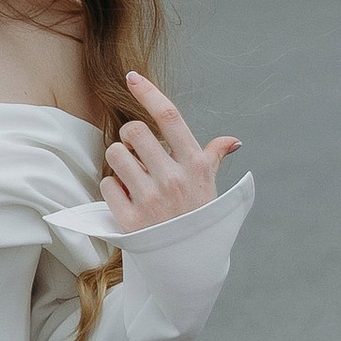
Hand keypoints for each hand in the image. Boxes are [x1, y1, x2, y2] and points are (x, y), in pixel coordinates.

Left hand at [102, 75, 240, 232]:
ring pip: (115, 154)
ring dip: (118, 161)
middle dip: (130, 138)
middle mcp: (173, 179)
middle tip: (136, 153)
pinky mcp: (129, 220)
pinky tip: (126, 200)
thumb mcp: (210, 187)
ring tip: (131, 176)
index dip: (148, 91)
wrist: (188, 264)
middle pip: (134, 130)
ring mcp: (150, 200)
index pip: (169, 116)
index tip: (131, 77)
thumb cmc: (198, 217)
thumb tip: (232, 141)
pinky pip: (107, 185)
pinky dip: (113, 189)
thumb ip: (214, 159)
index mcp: (195, 165)